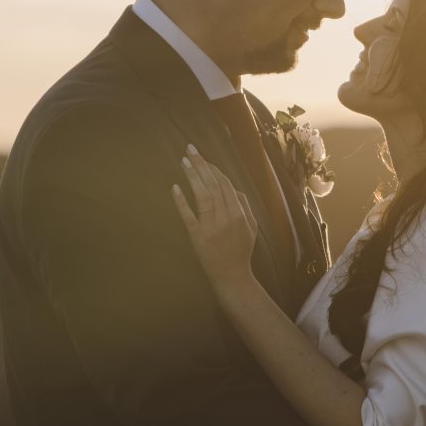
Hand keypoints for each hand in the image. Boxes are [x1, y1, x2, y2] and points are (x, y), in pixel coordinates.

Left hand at [171, 144, 258, 284]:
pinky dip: (181, 201)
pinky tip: (175, 187)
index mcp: (239, 213)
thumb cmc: (240, 251)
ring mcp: (211, 227)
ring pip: (202, 195)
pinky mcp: (197, 237)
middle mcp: (226, 217)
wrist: (232, 276)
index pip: (225, 184)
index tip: (203, 157)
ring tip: (184, 161)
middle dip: (202, 164)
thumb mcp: (251, 227)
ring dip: (192, 176)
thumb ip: (243, 206)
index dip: (213, 168)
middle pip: (213, 184)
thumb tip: (233, 188)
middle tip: (190, 149)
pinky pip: (188, 216)